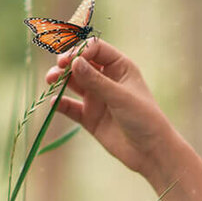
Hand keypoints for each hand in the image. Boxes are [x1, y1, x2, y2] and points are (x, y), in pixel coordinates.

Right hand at [45, 37, 176, 181]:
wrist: (151, 152)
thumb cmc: (144, 119)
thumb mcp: (121, 97)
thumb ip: (96, 81)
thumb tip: (74, 62)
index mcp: (119, 67)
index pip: (95, 48)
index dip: (80, 50)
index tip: (70, 59)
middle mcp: (106, 79)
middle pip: (80, 63)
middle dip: (66, 63)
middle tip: (58, 68)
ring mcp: (97, 98)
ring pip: (72, 83)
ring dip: (59, 79)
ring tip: (50, 81)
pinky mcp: (90, 117)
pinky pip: (70, 107)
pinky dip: (60, 104)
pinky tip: (53, 102)